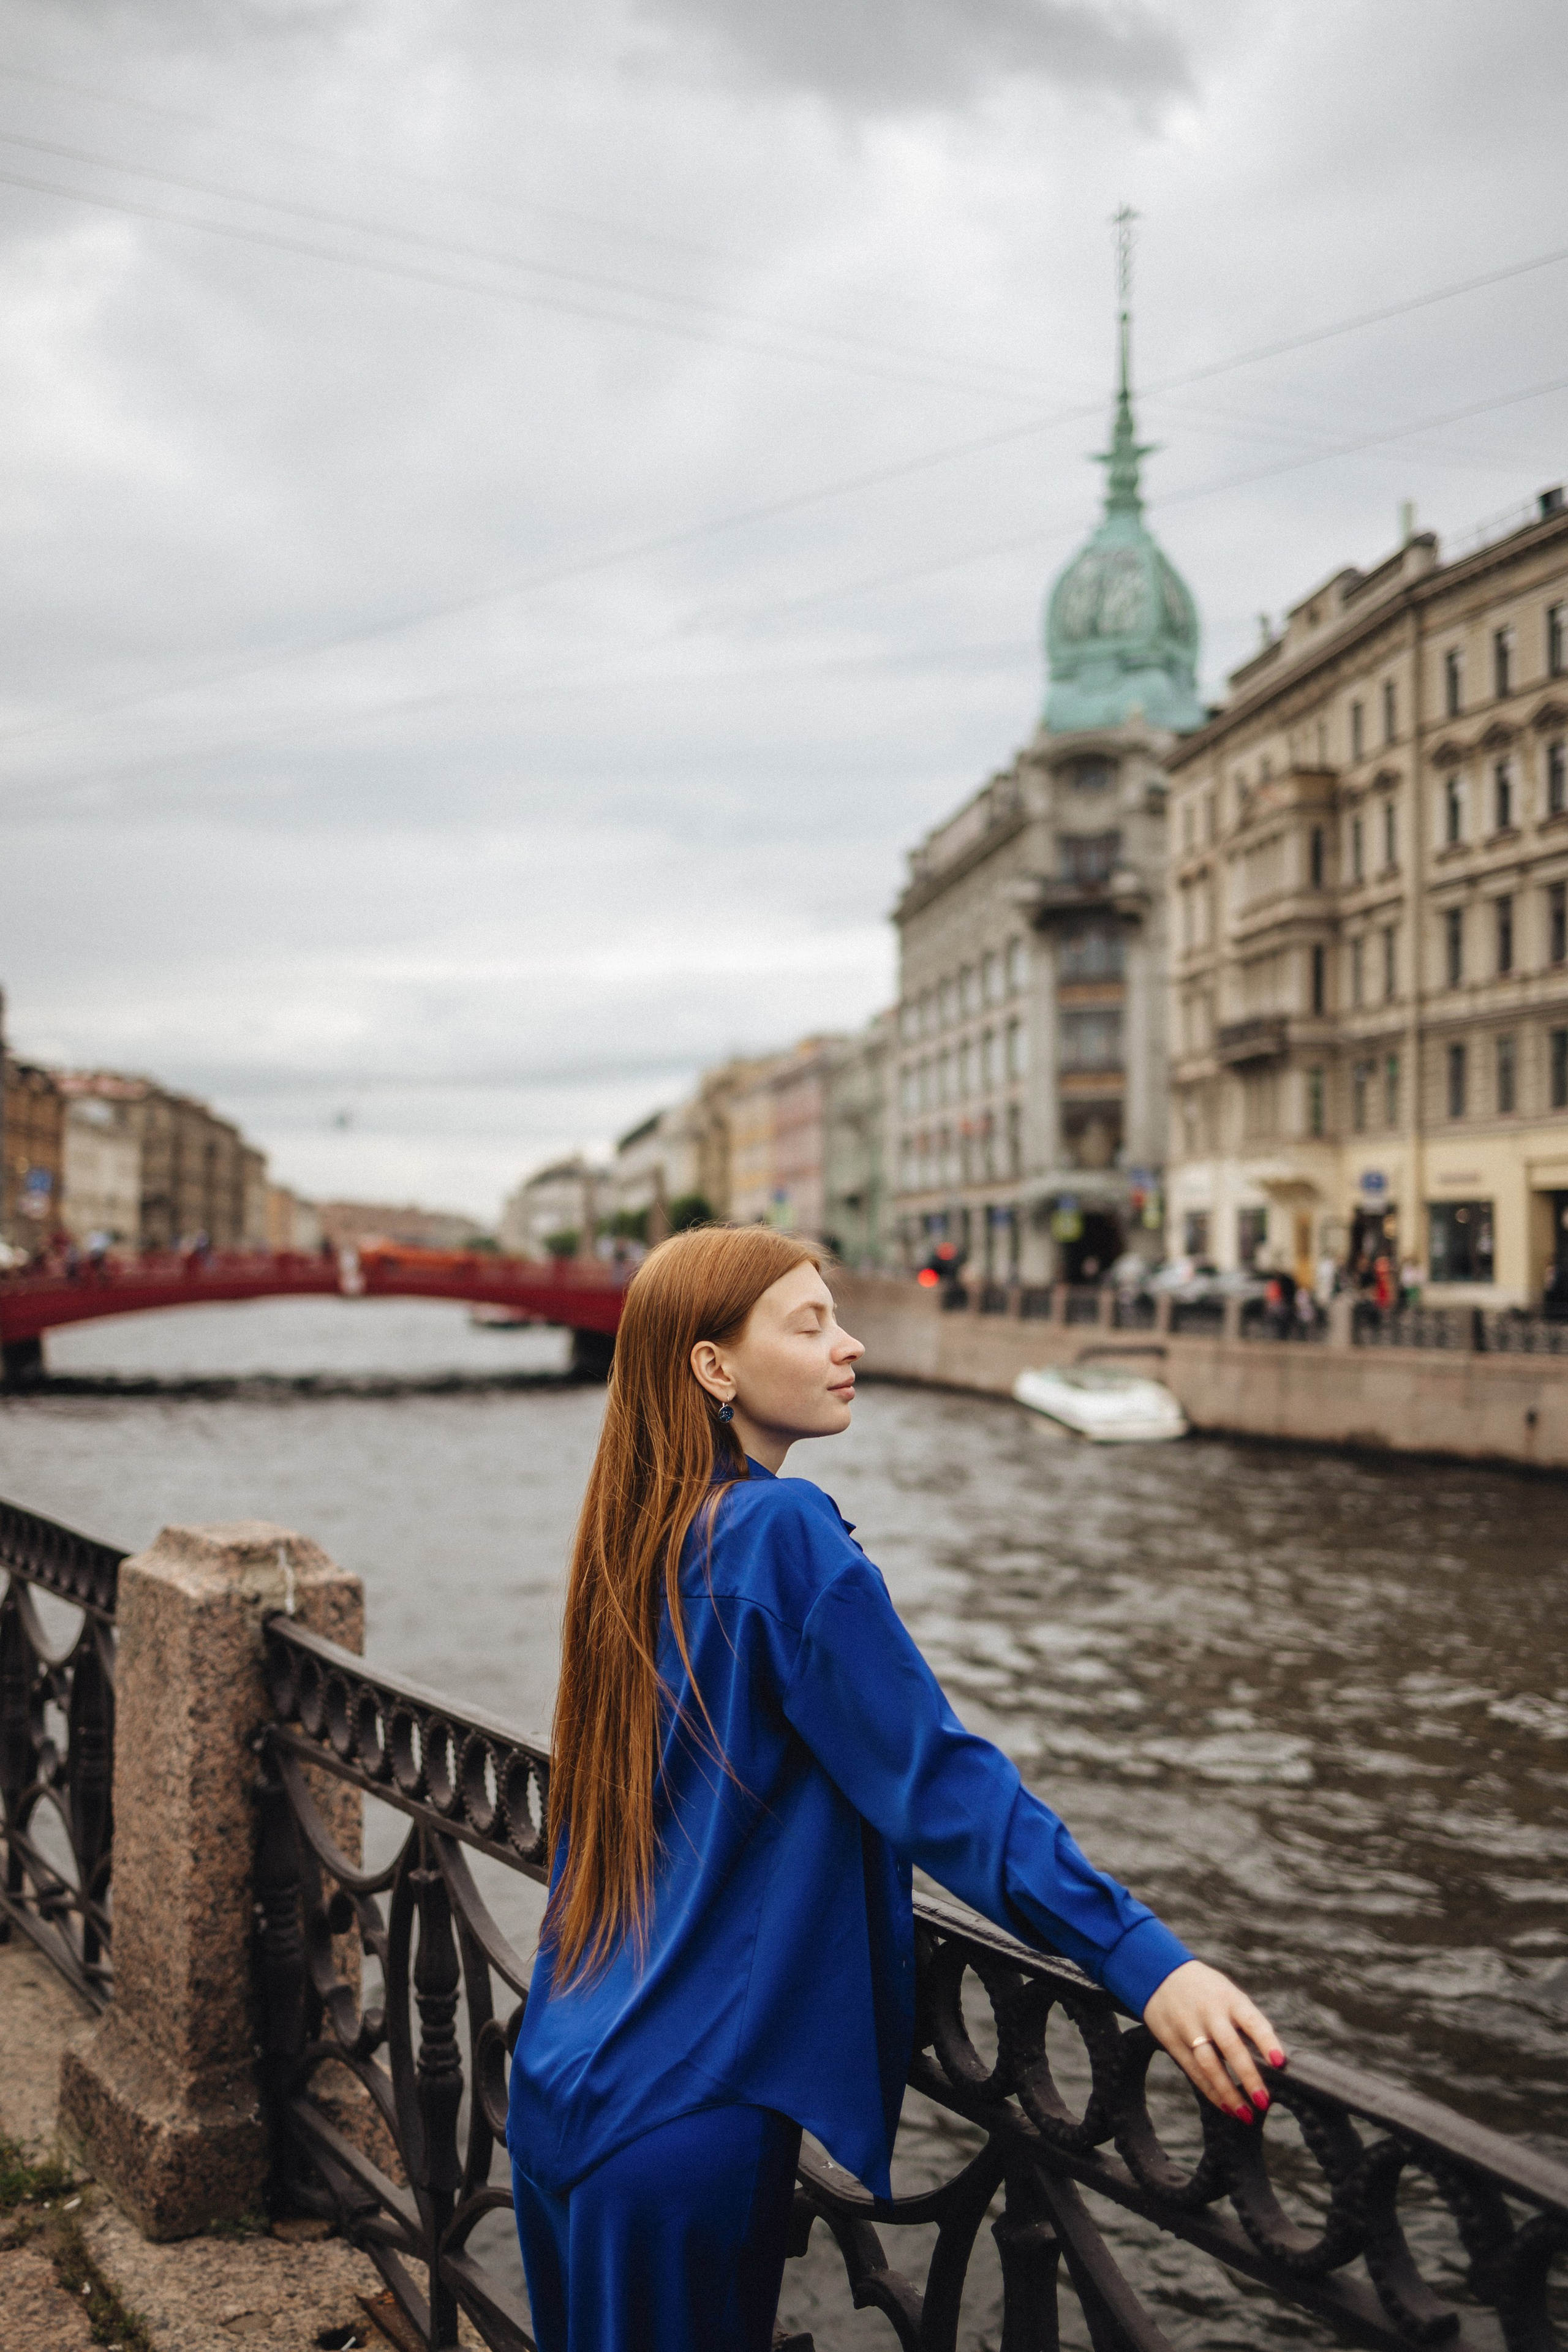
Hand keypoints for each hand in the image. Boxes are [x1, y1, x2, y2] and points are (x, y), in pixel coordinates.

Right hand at [1143, 1960, 1285, 2123]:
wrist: (1157, 1973)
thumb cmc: (1205, 1989)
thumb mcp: (1227, 1993)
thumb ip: (1245, 2022)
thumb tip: (1272, 2060)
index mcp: (1229, 1998)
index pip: (1252, 2020)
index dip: (1267, 2041)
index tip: (1280, 2062)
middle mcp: (1209, 2012)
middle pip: (1230, 2046)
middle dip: (1248, 2076)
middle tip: (1264, 2101)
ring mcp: (1188, 2027)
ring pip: (1209, 2064)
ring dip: (1229, 2092)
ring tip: (1246, 2114)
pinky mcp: (1171, 2041)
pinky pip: (1193, 2071)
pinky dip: (1211, 2091)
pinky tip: (1225, 2105)